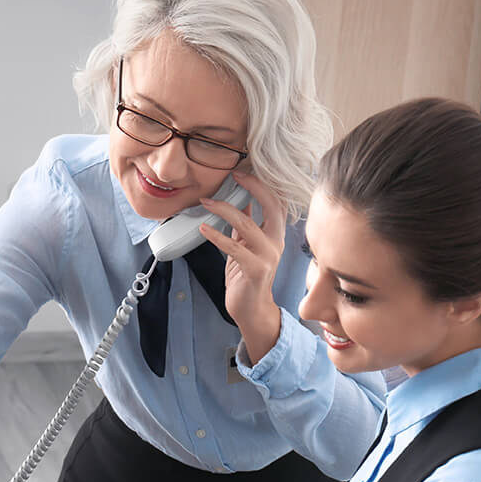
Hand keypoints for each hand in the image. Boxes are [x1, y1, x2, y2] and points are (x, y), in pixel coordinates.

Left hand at [199, 171, 286, 362]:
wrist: (250, 309)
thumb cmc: (246, 276)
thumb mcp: (246, 245)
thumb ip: (245, 224)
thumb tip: (238, 199)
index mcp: (275, 234)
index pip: (277, 201)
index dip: (262, 184)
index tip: (241, 172)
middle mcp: (276, 243)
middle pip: (271, 206)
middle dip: (253, 187)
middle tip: (232, 176)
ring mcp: (268, 256)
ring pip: (247, 225)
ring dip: (224, 210)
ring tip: (206, 203)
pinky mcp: (255, 270)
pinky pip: (234, 248)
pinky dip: (217, 236)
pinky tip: (203, 228)